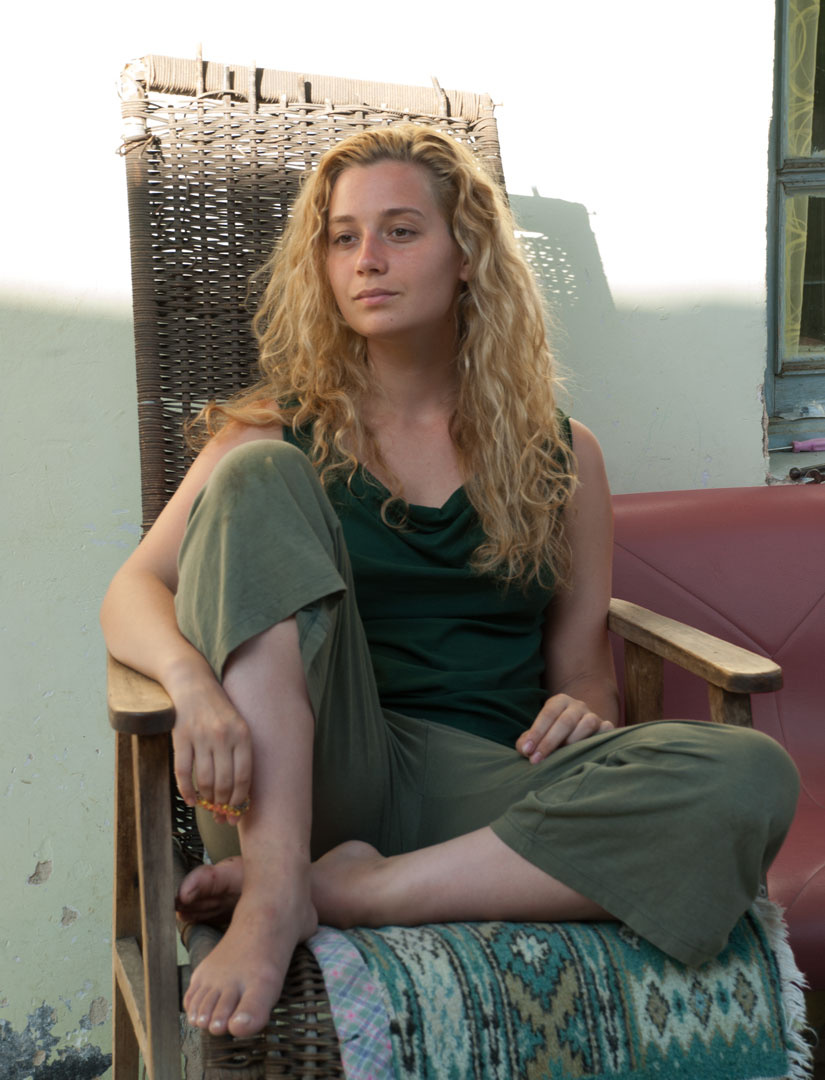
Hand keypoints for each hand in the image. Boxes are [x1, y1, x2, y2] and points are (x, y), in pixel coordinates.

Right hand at [170, 679, 252, 826]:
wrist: (193, 684)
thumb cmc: (219, 710)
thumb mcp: (238, 725)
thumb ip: (240, 753)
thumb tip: (240, 792)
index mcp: (242, 734)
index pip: (244, 776)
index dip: (240, 799)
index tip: (237, 813)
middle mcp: (223, 736)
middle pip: (224, 782)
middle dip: (223, 804)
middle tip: (221, 815)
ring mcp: (201, 737)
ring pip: (205, 780)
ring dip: (207, 799)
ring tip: (208, 806)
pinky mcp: (180, 738)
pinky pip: (183, 772)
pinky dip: (187, 791)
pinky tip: (191, 800)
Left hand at [516, 694, 613, 762]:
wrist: (579, 729)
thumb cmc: (553, 734)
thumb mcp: (539, 734)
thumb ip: (527, 740)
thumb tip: (524, 750)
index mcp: (559, 702)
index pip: (547, 714)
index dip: (536, 733)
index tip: (527, 751)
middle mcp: (577, 705)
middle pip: (565, 721)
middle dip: (549, 742)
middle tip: (537, 760)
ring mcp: (594, 715)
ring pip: (588, 723)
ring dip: (574, 742)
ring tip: (562, 757)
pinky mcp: (607, 726)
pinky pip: (607, 730)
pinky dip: (599, 740)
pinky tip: (587, 754)